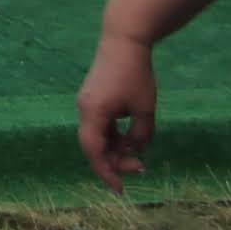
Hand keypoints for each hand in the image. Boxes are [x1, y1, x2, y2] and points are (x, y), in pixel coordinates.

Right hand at [76, 30, 159, 188]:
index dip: (107, 173)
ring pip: (97, 136)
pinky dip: (113, 135)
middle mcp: (85, 109)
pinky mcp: (93, 97)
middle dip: (115, 161)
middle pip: (94, 146)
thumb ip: (141, 136)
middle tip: (141, 168)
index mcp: (93, 113)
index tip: (121, 190)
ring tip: (138, 152)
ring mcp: (87, 102)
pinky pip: (100, 124)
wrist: (124, 39)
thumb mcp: (145, 109)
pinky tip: (129, 137)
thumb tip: (136, 151)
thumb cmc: (136, 74)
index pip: (94, 152)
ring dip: (115, 148)